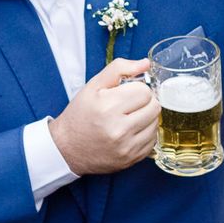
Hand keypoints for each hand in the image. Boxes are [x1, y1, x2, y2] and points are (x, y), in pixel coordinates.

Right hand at [49, 57, 160, 175]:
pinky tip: (130, 131)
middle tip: (129, 105)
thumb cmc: (80, 115)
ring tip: (129, 118)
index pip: (144, 91)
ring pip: (155, 123)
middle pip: (154, 106)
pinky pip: (152, 140)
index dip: (136, 89)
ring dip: (146, 117)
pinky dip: (145, 133)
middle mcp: (118, 129)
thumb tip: (145, 63)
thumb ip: (119, 69)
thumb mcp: (93, 86)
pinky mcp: (131, 159)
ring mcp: (126, 147)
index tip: (125, 94)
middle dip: (144, 102)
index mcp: (107, 107)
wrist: (67, 148)